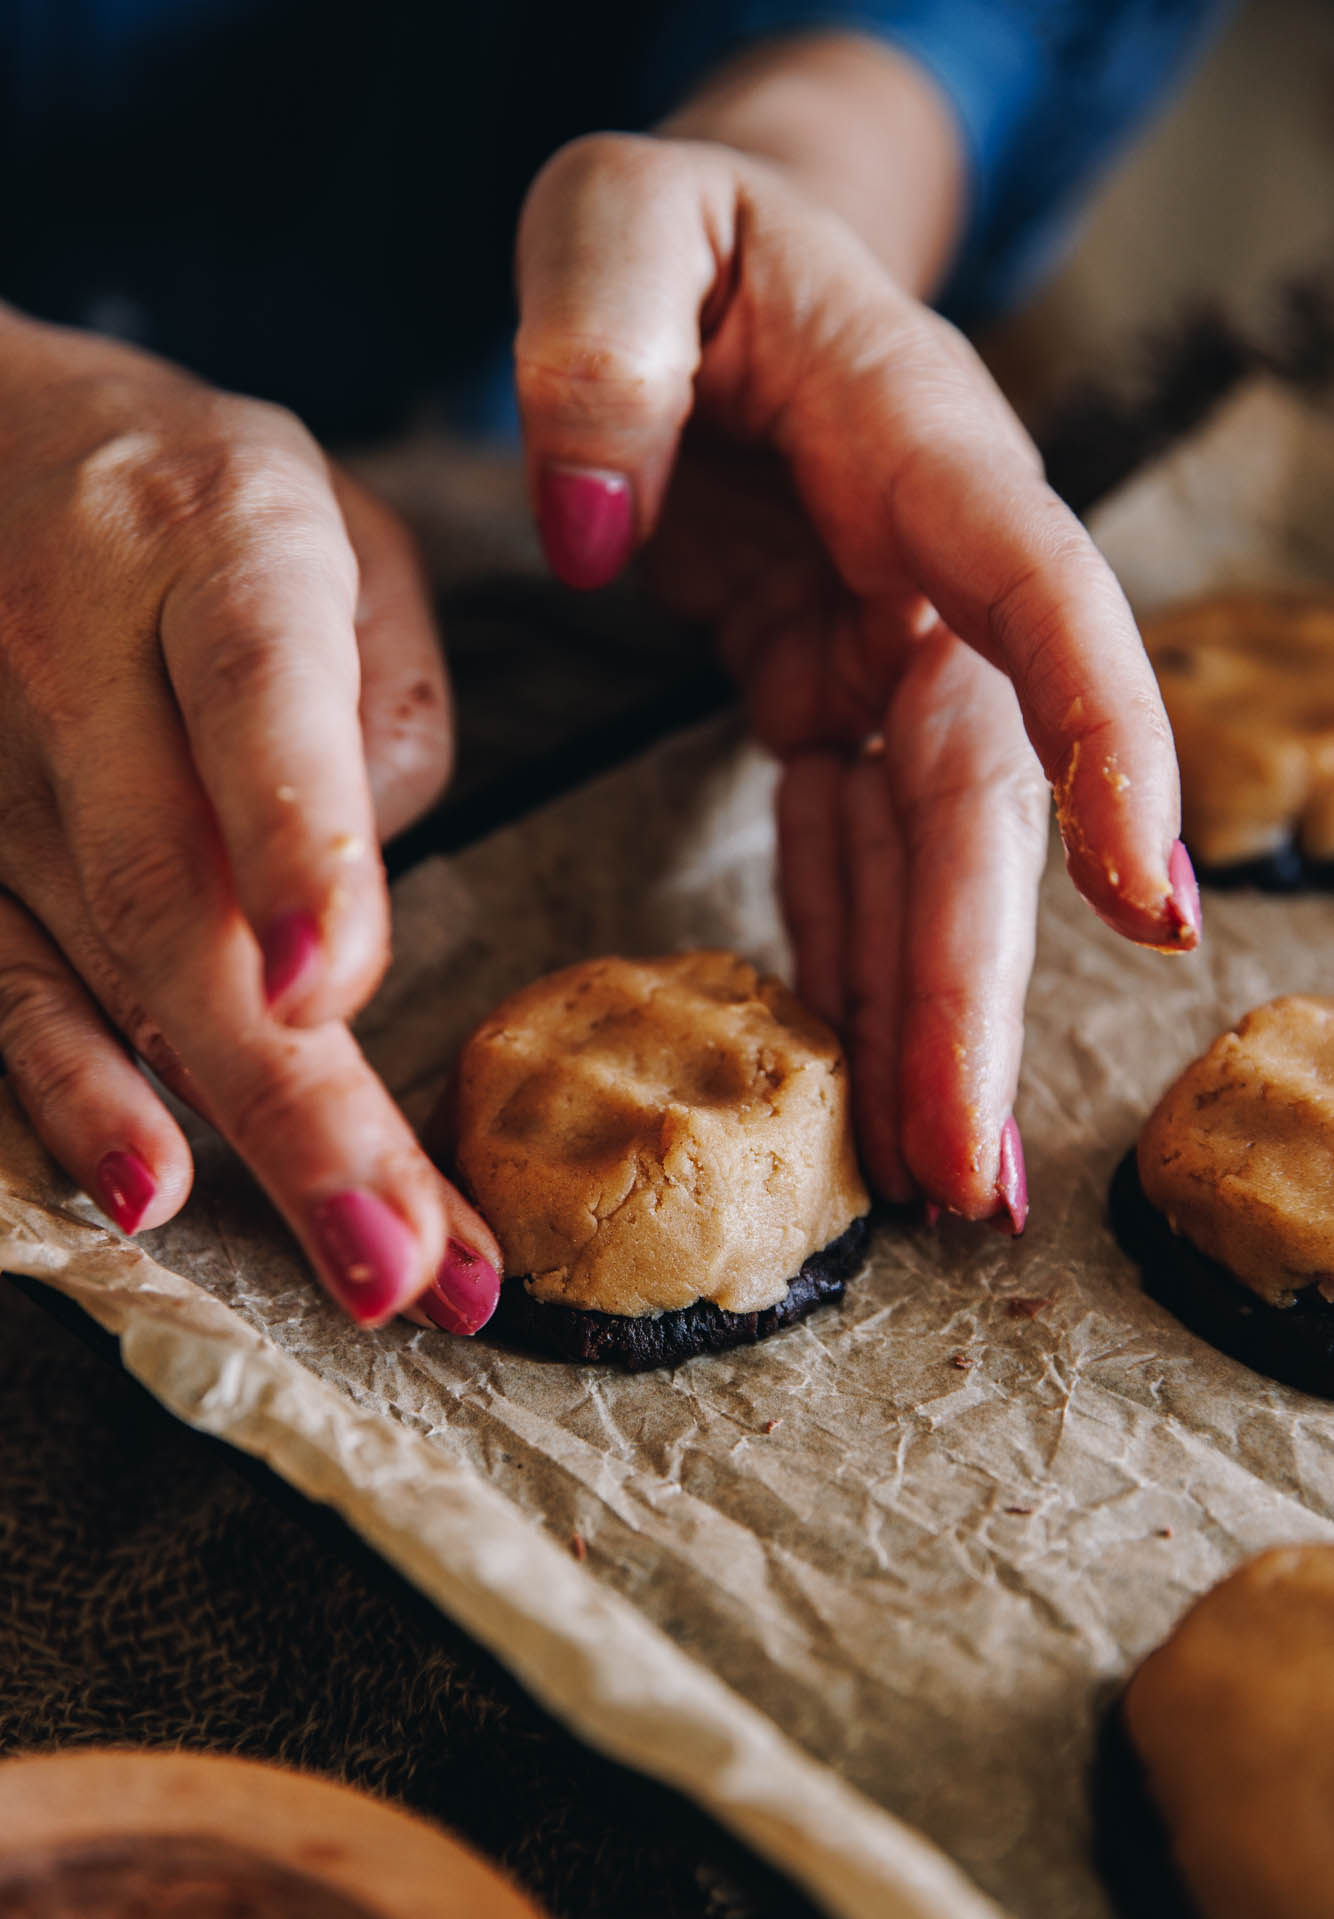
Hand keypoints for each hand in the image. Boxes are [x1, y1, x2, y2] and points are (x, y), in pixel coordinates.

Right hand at [0, 307, 499, 1326]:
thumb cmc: (209, 508)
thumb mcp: (340, 536)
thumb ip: (378, 719)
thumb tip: (342, 951)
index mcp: (212, 537)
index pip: (253, 694)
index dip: (290, 842)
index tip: (334, 989)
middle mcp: (73, 652)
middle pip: (179, 890)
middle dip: (302, 1093)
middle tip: (412, 1251)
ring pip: (105, 969)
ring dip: (239, 1137)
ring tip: (367, 1270)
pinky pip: (2, 983)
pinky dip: (77, 1095)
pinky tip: (150, 1197)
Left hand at [514, 134, 1195, 1223]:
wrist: (716, 257)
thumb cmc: (675, 228)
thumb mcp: (615, 221)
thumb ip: (598, 342)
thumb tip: (590, 525)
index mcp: (913, 440)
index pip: (1034, 591)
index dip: (1101, 739)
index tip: (1143, 896)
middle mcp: (931, 565)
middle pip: (979, 790)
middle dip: (980, 979)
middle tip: (973, 1167)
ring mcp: (888, 638)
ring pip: (927, 848)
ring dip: (928, 1016)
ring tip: (933, 1181)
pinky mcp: (828, 683)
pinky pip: (849, 838)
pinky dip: (853, 958)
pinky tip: (860, 1080)